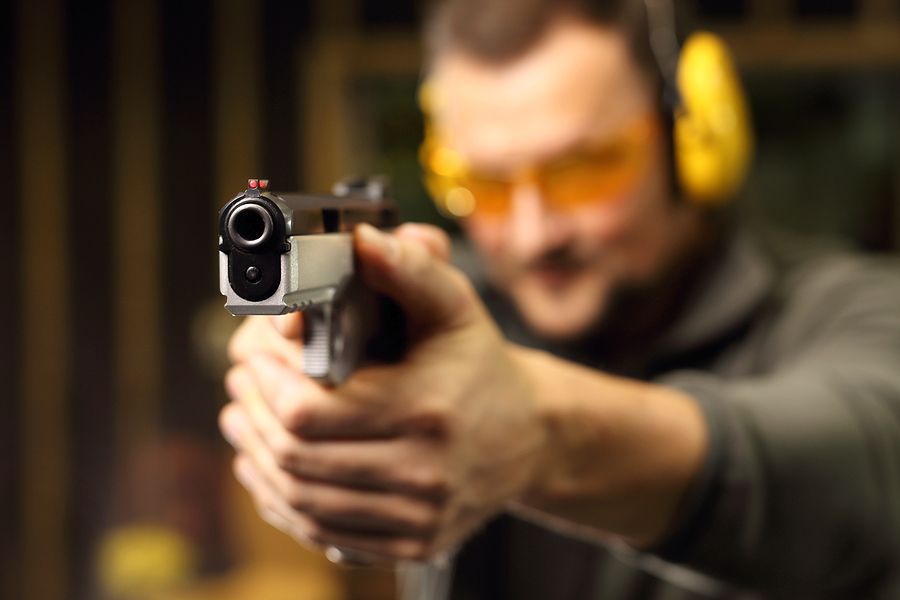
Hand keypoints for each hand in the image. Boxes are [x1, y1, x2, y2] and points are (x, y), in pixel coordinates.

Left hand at [221, 223, 546, 560]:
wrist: (531, 435)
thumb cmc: (482, 367)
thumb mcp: (456, 307)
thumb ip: (411, 268)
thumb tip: (362, 239)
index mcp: (427, 410)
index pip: (310, 412)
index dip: (265, 383)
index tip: (249, 353)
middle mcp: (425, 473)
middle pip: (297, 458)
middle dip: (253, 415)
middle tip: (239, 382)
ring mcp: (418, 517)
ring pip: (302, 500)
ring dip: (258, 457)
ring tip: (242, 419)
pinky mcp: (412, 543)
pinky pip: (325, 531)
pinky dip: (283, 500)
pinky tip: (267, 468)